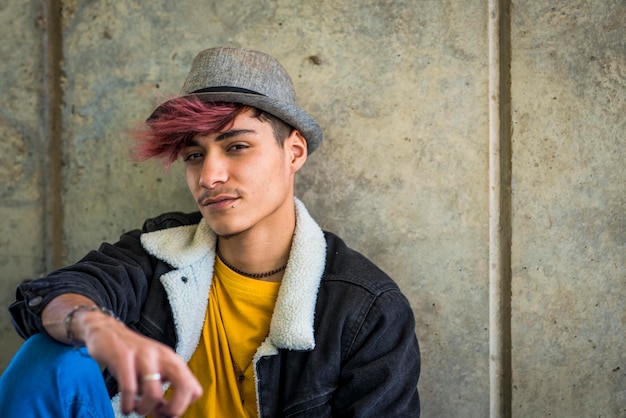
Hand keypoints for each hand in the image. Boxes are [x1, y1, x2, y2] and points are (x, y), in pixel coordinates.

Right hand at [78, 311, 202, 415]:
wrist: (109, 333)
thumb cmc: (133, 358)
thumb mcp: (152, 372)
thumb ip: (161, 393)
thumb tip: (165, 417)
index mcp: (174, 361)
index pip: (195, 389)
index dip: (183, 406)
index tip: (167, 412)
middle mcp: (163, 356)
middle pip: (185, 385)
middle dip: (174, 409)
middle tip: (159, 415)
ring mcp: (144, 356)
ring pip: (154, 392)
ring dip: (144, 409)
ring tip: (136, 408)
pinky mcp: (124, 357)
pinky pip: (129, 388)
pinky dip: (127, 404)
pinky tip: (126, 406)